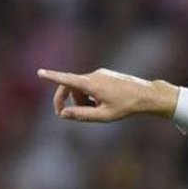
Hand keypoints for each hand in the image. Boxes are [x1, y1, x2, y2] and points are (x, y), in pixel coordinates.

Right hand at [36, 68, 179, 122]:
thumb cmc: (126, 106)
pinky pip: (91, 86)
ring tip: (95, 112)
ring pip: (81, 88)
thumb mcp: (103, 115)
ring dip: (80, 101)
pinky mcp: (105, 75)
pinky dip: (89, 96)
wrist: (147, 95)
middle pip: (70, 86)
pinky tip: (102, 105)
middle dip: (65, 100)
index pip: (67, 79)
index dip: (52, 77)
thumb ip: (82, 115)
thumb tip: (63, 114)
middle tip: (62, 115)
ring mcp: (100, 74)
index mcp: (91, 84)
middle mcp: (94, 75)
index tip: (40, 73)